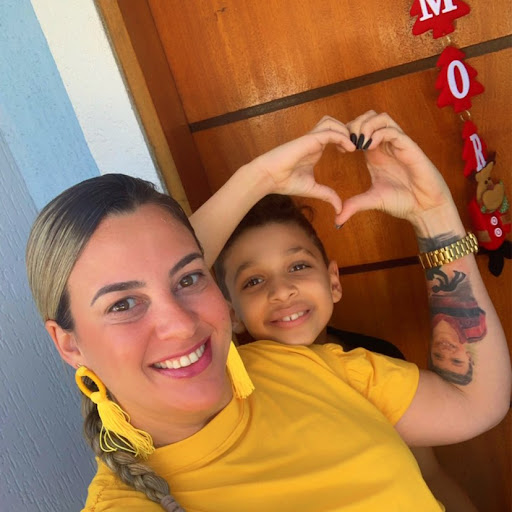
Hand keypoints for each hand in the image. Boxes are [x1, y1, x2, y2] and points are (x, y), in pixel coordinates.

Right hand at [249, 116, 354, 215]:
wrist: (269, 178)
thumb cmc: (285, 182)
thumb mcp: (313, 189)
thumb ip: (327, 195)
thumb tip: (339, 208)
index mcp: (314, 149)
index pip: (333, 134)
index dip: (345, 139)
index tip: (352, 151)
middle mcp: (313, 141)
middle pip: (334, 123)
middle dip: (348, 131)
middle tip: (355, 145)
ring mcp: (310, 139)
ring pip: (332, 122)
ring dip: (345, 131)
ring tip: (352, 145)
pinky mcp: (308, 140)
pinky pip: (330, 132)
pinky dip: (342, 137)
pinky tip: (350, 148)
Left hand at [338, 111, 454, 227]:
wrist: (424, 208)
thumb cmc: (403, 201)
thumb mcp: (372, 201)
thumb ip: (354, 205)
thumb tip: (336, 220)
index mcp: (375, 154)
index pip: (359, 130)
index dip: (347, 134)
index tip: (340, 149)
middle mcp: (386, 146)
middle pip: (369, 117)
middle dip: (355, 124)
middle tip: (348, 141)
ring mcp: (398, 144)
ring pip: (381, 118)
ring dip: (367, 125)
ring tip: (359, 142)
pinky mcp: (409, 147)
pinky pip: (393, 131)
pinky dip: (379, 133)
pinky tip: (369, 146)